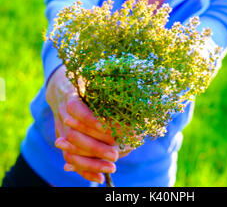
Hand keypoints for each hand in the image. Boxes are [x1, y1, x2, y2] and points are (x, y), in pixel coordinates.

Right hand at [46, 65, 119, 183]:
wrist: (60, 88)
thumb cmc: (86, 83)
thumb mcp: (93, 80)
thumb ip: (108, 87)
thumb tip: (134, 100)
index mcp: (70, 96)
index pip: (76, 110)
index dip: (91, 119)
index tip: (108, 126)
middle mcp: (63, 116)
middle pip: (74, 135)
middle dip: (96, 146)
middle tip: (115, 152)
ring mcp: (61, 131)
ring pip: (70, 151)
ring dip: (92, 162)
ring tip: (112, 166)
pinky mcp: (63, 141)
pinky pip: (71, 161)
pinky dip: (85, 171)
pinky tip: (100, 178)